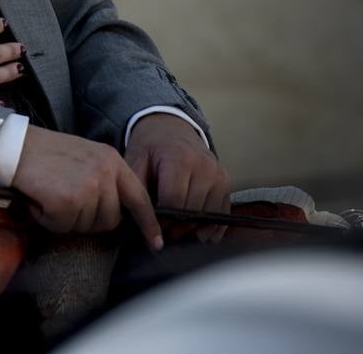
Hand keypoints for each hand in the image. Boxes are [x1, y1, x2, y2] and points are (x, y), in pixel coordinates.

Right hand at [12, 125, 164, 251]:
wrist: (11, 146)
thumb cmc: (42, 152)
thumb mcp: (83, 156)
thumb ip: (103, 179)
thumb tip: (114, 212)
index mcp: (112, 161)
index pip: (140, 198)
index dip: (148, 223)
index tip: (155, 242)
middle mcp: (105, 173)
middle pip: (111, 220)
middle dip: (89, 220)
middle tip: (64, 201)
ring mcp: (88, 188)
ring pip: (86, 226)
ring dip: (65, 218)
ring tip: (49, 194)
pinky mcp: (68, 202)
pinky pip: (62, 227)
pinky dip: (47, 219)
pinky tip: (38, 200)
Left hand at [126, 113, 230, 242]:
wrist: (172, 129)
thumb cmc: (151, 146)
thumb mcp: (136, 159)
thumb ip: (137, 186)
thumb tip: (138, 216)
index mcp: (179, 159)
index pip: (174, 200)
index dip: (162, 219)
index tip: (153, 225)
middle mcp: (204, 166)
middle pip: (192, 210)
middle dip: (177, 226)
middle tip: (164, 232)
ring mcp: (219, 175)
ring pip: (209, 215)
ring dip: (193, 228)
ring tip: (177, 230)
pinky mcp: (226, 183)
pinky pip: (223, 213)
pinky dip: (211, 227)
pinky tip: (198, 232)